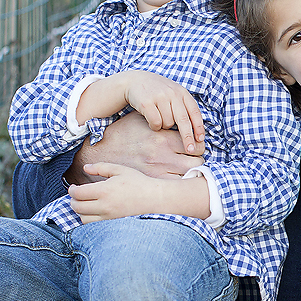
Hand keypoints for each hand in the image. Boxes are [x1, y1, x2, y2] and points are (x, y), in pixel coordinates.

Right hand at [66, 112, 202, 185]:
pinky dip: (181, 181)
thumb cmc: (123, 133)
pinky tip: (178, 177)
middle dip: (198, 158)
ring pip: (189, 174)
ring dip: (191, 171)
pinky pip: (177, 185)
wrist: (101, 152)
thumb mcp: (142, 120)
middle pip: (198, 160)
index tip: (195, 144)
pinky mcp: (153, 182)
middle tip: (194, 157)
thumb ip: (163, 119)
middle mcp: (163, 156)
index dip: (199, 143)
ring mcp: (159, 171)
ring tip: (187, 167)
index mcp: (163, 138)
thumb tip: (180, 115)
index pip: (194, 141)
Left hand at [68, 164, 161, 221]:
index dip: (71, 190)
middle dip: (73, 200)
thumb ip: (100, 168)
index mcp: (104, 190)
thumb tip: (85, 167)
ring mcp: (108, 217)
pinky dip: (88, 219)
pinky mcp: (112, 223)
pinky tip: (92, 212)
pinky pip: (93, 225)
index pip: (78, 193)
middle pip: (77, 207)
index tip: (73, 187)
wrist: (154, 198)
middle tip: (76, 195)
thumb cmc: (138, 182)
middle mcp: (104, 206)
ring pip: (83, 218)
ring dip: (80, 211)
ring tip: (84, 204)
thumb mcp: (119, 170)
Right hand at [122, 70, 204, 153]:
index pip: (194, 112)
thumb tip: (197, 132)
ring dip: (165, 127)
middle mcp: (172, 93)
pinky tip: (151, 123)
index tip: (201, 140)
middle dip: (187, 137)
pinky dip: (155, 126)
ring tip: (160, 121)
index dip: (199, 127)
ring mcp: (159, 97)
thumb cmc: (157, 93)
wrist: (134, 81)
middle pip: (183, 120)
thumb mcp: (173, 94)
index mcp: (181, 92)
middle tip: (190, 150)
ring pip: (168, 123)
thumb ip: (184, 107)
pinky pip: (156, 122)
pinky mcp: (147, 102)